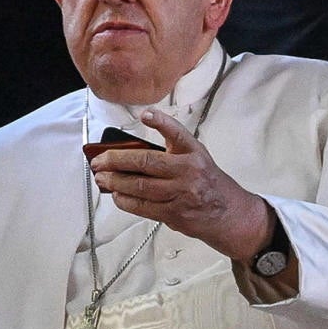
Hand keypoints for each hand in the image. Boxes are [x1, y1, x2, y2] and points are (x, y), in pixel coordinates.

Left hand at [88, 108, 273, 262]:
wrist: (229, 214)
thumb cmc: (207, 183)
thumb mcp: (196, 159)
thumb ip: (171, 153)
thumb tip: (129, 155)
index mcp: (194, 152)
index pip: (177, 133)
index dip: (161, 122)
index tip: (146, 114)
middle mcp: (188, 170)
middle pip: (146, 162)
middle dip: (116, 160)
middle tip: (99, 160)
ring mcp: (181, 193)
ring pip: (140, 186)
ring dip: (115, 182)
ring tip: (101, 178)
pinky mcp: (175, 213)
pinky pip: (143, 207)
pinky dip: (125, 200)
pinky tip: (116, 195)